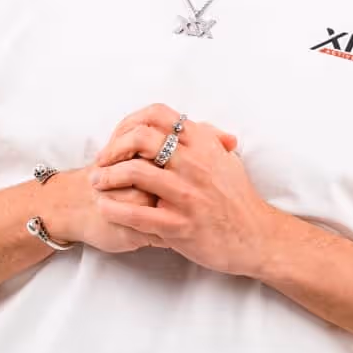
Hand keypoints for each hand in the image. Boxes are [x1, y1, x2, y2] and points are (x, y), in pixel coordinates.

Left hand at [72, 113, 238, 255]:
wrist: (256, 238)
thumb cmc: (238, 199)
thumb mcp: (226, 159)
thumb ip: (206, 138)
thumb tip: (187, 122)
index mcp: (203, 144)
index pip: (158, 115)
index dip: (131, 121)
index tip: (119, 137)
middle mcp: (195, 165)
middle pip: (141, 138)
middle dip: (112, 148)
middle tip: (101, 161)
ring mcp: (187, 196)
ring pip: (134, 173)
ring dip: (107, 177)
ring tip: (96, 183)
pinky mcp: (179, 226)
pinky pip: (137, 215)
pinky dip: (113, 209)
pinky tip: (104, 208)